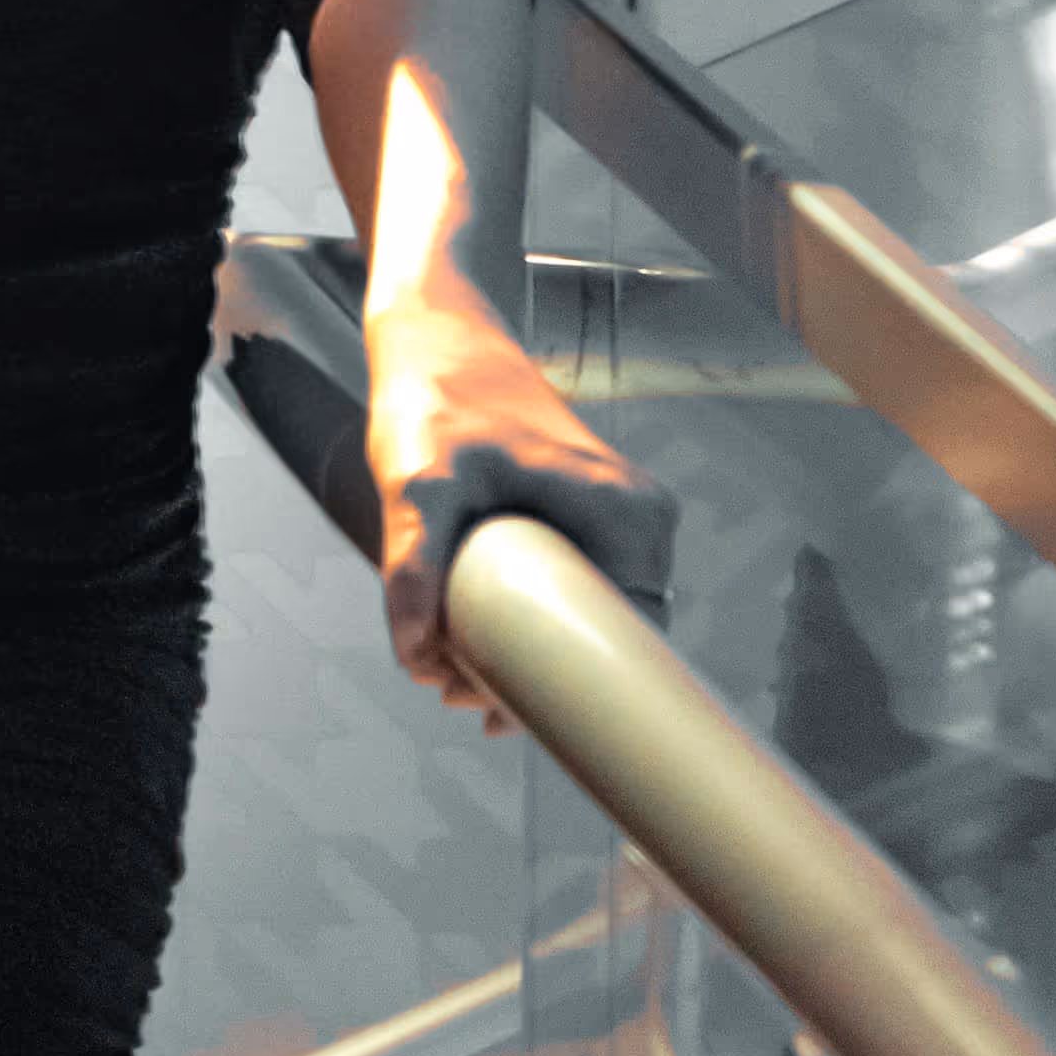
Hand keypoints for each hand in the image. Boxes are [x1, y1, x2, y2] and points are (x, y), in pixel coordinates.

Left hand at [359, 280, 677, 728]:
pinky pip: (577, 588)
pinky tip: (472, 643)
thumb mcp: (420, 483)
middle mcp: (640, 519)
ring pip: (589, 615)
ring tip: (452, 674)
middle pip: (610, 635)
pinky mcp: (591, 516)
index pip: (628, 639)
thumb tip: (417, 658)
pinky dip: (530, 621)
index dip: (568, 694)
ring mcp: (621, 517)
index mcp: (627, 515)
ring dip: (529, 655)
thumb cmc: (438, 401)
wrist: (441, 340)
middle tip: (458, 700)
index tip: (496, 715)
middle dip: (539, 682)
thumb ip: (415, 568)